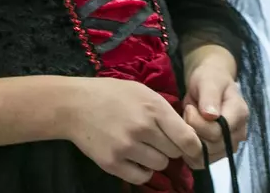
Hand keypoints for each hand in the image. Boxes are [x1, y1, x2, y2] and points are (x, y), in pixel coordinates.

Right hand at [58, 76, 203, 184]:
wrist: (73, 105)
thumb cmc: (110, 94)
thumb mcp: (142, 92)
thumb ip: (164, 111)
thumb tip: (186, 134)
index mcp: (154, 108)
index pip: (187, 139)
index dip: (195, 149)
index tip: (195, 153)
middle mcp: (143, 128)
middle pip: (174, 153)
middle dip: (169, 148)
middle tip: (156, 140)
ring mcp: (127, 147)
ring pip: (159, 165)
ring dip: (154, 158)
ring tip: (140, 146)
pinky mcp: (113, 163)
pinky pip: (141, 177)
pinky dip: (141, 170)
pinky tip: (133, 158)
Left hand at [183, 46, 249, 165]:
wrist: (209, 85)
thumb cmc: (209, 79)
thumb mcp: (208, 81)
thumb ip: (210, 96)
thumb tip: (211, 116)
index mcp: (239, 113)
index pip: (219, 131)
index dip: (198, 123)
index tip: (189, 108)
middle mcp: (239, 133)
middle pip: (212, 146)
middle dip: (193, 131)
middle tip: (187, 114)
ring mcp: (230, 145)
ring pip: (206, 157)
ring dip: (190, 142)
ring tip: (188, 123)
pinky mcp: (219, 154)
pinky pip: (202, 162)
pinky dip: (189, 153)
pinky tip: (187, 136)